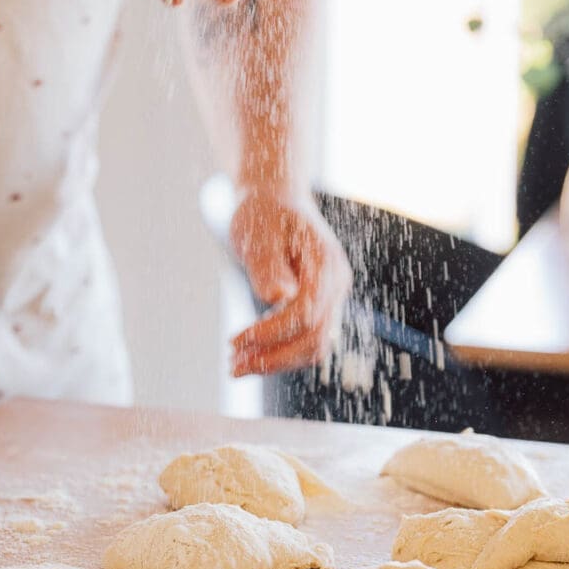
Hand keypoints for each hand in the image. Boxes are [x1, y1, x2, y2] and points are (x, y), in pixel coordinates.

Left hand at [229, 195, 351, 376]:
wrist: (277, 202)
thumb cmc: (265, 214)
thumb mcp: (259, 232)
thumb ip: (268, 264)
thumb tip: (277, 296)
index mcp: (326, 263)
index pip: (307, 312)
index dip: (272, 332)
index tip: (235, 341)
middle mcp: (336, 284)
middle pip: (315, 338)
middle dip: (274, 357)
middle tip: (232, 366)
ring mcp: (331, 298)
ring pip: (313, 346)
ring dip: (276, 361)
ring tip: (236, 366)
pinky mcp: (318, 308)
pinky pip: (305, 340)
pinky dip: (279, 353)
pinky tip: (249, 355)